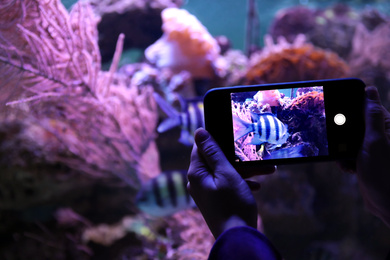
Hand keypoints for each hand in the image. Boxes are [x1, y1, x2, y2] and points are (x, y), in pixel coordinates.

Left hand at [187, 128, 274, 237]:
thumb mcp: (226, 173)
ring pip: (225, 173)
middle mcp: (197, 182)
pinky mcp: (215, 200)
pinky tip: (256, 186)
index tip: (232, 135)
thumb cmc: (233, 204)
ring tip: (267, 170)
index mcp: (196, 173)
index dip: (216, 140)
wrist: (238, 237)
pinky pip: (227, 185)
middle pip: (216, 161)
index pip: (201, 148)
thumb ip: (213, 152)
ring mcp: (206, 192)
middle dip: (238, 158)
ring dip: (244, 171)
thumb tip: (199, 132)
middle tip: (257, 156)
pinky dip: (241, 182)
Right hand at [355, 86, 389, 226]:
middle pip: (352, 122)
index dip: (350, 105)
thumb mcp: (375, 142)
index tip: (336, 111)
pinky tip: (349, 168)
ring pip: (347, 138)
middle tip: (343, 143)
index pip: (365, 105)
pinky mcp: (364, 158)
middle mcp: (379, 133)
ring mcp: (371, 146)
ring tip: (348, 160)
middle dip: (342, 132)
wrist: (386, 204)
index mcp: (385, 125)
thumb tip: (369, 90)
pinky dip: (344, 159)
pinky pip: (347, 152)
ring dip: (341, 148)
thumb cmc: (384, 173)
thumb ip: (371, 116)